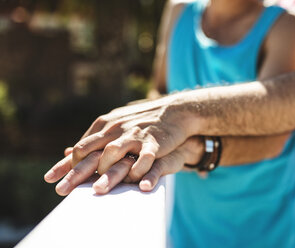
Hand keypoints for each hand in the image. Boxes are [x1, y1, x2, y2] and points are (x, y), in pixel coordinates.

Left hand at [44, 136, 203, 194]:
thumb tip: (68, 151)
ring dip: (104, 174)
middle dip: (74, 173)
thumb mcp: (115, 124)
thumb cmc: (141, 121)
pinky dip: (138, 172)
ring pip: (113, 155)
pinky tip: (136, 186)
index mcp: (105, 125)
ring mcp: (134, 135)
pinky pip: (144, 159)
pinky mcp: (154, 143)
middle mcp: (116, 129)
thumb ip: (93, 139)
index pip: (80, 147)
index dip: (66, 165)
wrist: (174, 110)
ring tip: (96, 191)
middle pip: (89, 152)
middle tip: (61, 191)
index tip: (52, 179)